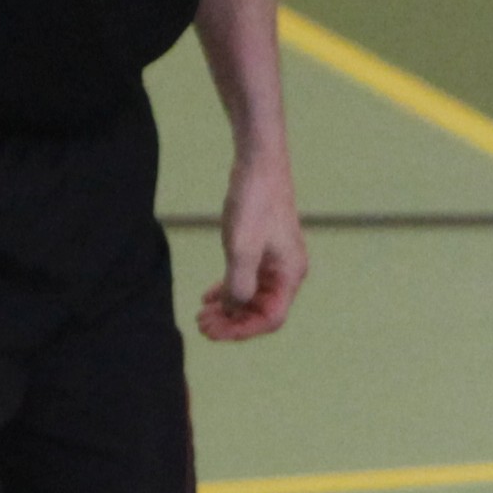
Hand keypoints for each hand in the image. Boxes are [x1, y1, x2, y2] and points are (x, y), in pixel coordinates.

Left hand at [198, 157, 307, 341]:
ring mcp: (275, 259)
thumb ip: (238, 286)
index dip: (242, 330)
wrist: (258, 162)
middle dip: (232, 321)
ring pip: (252, 297)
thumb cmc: (254, 202)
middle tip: (201, 324)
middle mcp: (287, 271)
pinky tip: (209, 296)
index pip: (270, 318)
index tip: (214, 331)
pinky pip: (247, 280)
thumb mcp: (242, 249)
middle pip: (261, 310)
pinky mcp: (263, 248)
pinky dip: (229, 290)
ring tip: (202, 315)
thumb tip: (233, 309)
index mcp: (290, 274)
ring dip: (228, 308)